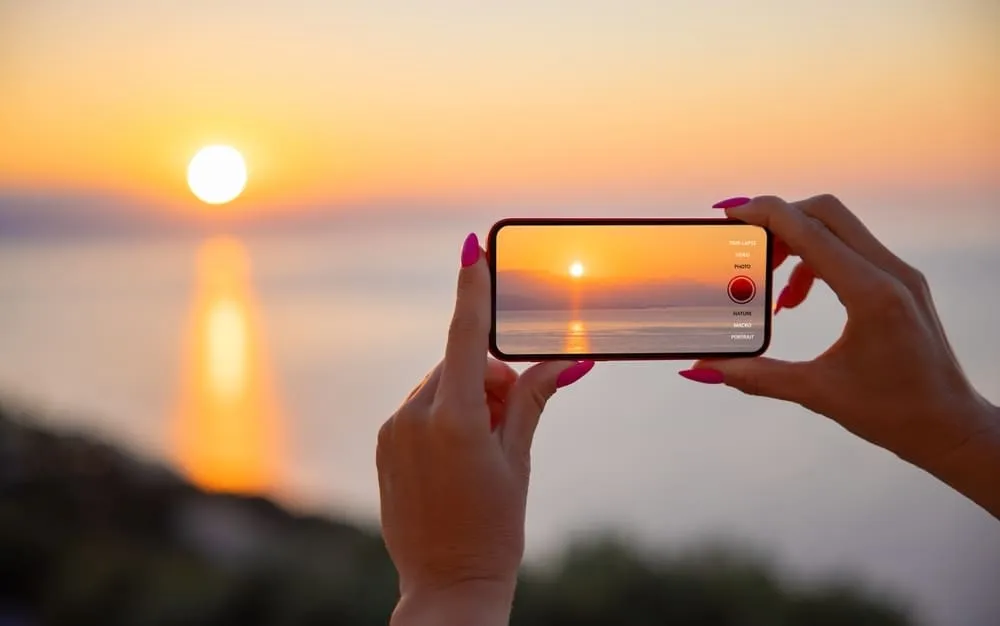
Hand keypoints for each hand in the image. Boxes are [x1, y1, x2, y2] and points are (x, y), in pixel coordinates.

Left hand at [376, 233, 594, 625]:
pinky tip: (458, 459)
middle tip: (509, 424)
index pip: (466, 338)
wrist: (447, 586)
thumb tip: (568, 361)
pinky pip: (419, 409)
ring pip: (439, 386)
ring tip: (484, 451)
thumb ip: (533, 400)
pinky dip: (444, 416)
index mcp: (453, 419)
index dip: (473, 290)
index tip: (471, 248)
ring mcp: (393, 432)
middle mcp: (414, 417)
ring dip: (467, 399)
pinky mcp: (384, 446)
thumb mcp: (519, 460)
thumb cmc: (494, 529)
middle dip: (489, 380)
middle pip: (459, 365)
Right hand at [683, 195, 999, 517]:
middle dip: (779, 220)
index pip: (810, 230)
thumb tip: (702, 370)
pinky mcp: (902, 283)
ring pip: (839, 228)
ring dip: (798, 242)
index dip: (764, 214)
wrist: (950, 428)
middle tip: (745, 246)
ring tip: (773, 286)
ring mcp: (900, 275)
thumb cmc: (893, 414)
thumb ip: (754, 376)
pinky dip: (817, 259)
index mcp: (871, 293)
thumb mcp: (815, 392)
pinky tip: (798, 298)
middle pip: (825, 212)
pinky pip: (852, 250)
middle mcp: (891, 273)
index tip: (728, 214)